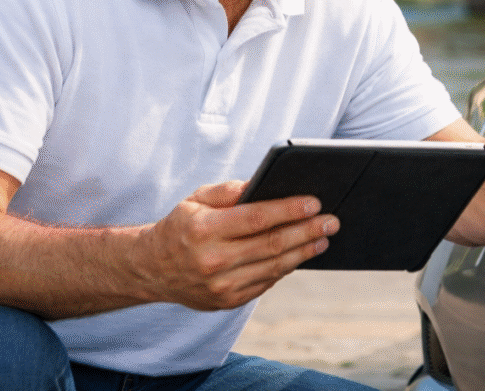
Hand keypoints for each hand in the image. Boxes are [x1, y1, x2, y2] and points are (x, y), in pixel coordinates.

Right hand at [133, 181, 339, 310]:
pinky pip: (265, 282)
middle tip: (332, 221)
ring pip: (274, 267)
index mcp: (204, 230)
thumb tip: (264, 183)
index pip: (256, 218)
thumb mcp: (196, 199)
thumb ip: (230, 190)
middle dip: (307, 231)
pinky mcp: (227, 301)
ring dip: (304, 252)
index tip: (315, 203)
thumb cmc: (181, 226)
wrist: (152, 269)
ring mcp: (220, 286)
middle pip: (271, 245)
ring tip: (324, 238)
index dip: (289, 210)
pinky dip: (286, 267)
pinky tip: (301, 254)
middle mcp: (212, 260)